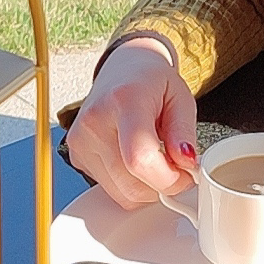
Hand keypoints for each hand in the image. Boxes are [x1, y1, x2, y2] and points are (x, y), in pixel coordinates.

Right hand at [64, 37, 198, 208]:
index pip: (139, 158)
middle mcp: (94, 122)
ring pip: (122, 194)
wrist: (123, 69)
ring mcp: (81, 141)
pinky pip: (111, 190)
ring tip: (157, 160)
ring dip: (147, 188)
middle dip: (163, 186)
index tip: (186, 176)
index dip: (169, 179)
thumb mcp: (181, 98)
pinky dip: (131, 184)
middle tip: (178, 169)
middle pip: (132, 184)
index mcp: (124, 100)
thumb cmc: (152, 82)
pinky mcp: (76, 156)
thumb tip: (185, 165)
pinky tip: (136, 160)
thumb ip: (184, 132)